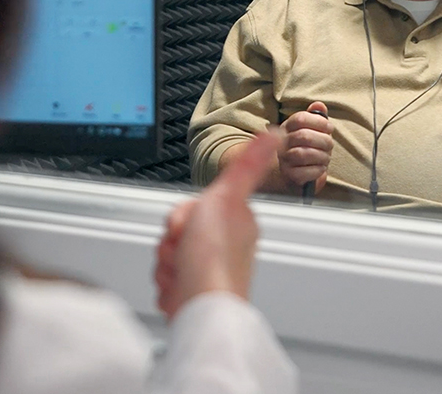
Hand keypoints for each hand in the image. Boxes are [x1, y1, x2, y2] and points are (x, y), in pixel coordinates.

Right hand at [154, 130, 281, 319]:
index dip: (183, 214)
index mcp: (237, 220)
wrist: (202, 307)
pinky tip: (179, 287)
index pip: (194, 205)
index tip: (191, 224)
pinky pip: (169, 279)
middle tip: (182, 250)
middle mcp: (227, 244)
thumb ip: (248, 163)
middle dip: (171, 242)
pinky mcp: (197, 291)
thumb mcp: (228, 196)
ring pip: (171, 254)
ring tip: (181, 271)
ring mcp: (211, 269)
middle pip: (180, 230)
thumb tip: (274, 134)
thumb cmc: (214, 257)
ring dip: (167, 263)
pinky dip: (168, 284)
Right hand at [278, 101, 333, 192]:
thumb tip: (319, 105)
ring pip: (303, 154)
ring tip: (327, 157)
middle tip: (330, 145)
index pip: (300, 118)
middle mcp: (282, 143)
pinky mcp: (289, 175)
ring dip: (322, 155)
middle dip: (323, 140)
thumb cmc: (307, 147)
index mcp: (287, 127)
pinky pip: (305, 172)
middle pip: (303, 136)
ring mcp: (284, 159)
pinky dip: (318, 169)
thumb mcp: (311, 130)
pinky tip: (321, 167)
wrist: (296, 172)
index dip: (319, 122)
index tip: (330, 128)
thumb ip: (316, 117)